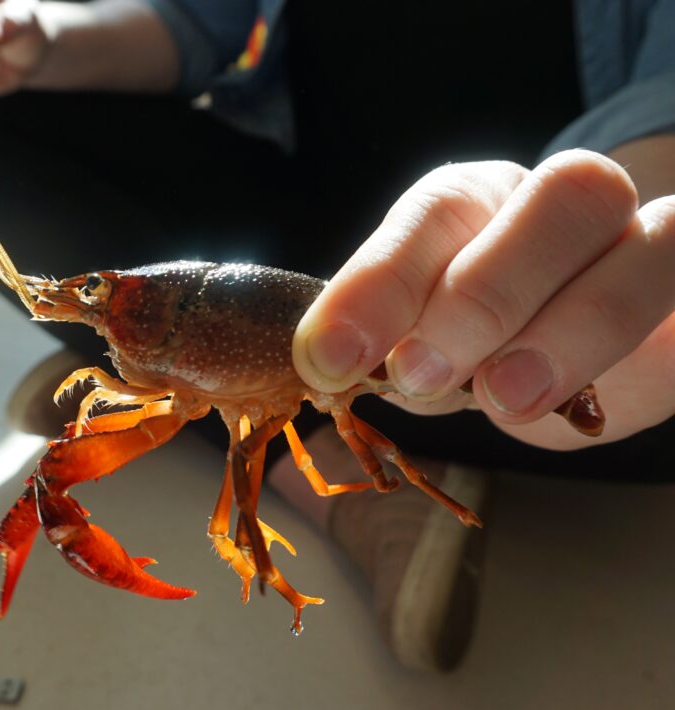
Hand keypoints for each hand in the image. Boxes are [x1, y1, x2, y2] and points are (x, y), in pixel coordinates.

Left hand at [292, 149, 674, 450]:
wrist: (577, 349)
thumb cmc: (477, 343)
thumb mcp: (420, 340)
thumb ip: (387, 342)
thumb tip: (329, 367)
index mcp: (483, 201)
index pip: (439, 212)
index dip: (382, 281)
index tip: (328, 357)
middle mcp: (569, 203)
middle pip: (563, 197)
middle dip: (483, 294)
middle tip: (419, 375)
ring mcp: (647, 241)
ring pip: (653, 245)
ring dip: (569, 329)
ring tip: (501, 398)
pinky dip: (657, 348)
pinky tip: (594, 402)